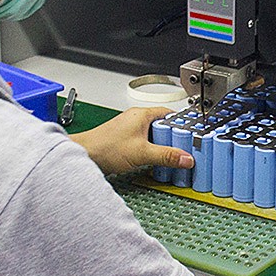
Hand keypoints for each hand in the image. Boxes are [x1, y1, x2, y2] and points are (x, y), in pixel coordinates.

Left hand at [71, 106, 194, 175]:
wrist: (84, 156)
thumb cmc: (105, 147)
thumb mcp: (142, 153)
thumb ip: (166, 156)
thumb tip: (185, 158)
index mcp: (141, 115)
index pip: (169, 114)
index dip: (182, 125)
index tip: (191, 136)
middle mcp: (135, 119)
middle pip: (162, 126)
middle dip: (171, 139)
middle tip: (180, 150)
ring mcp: (129, 130)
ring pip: (153, 136)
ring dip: (160, 146)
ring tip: (167, 157)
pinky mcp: (125, 141)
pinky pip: (144, 143)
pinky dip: (150, 151)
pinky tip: (151, 161)